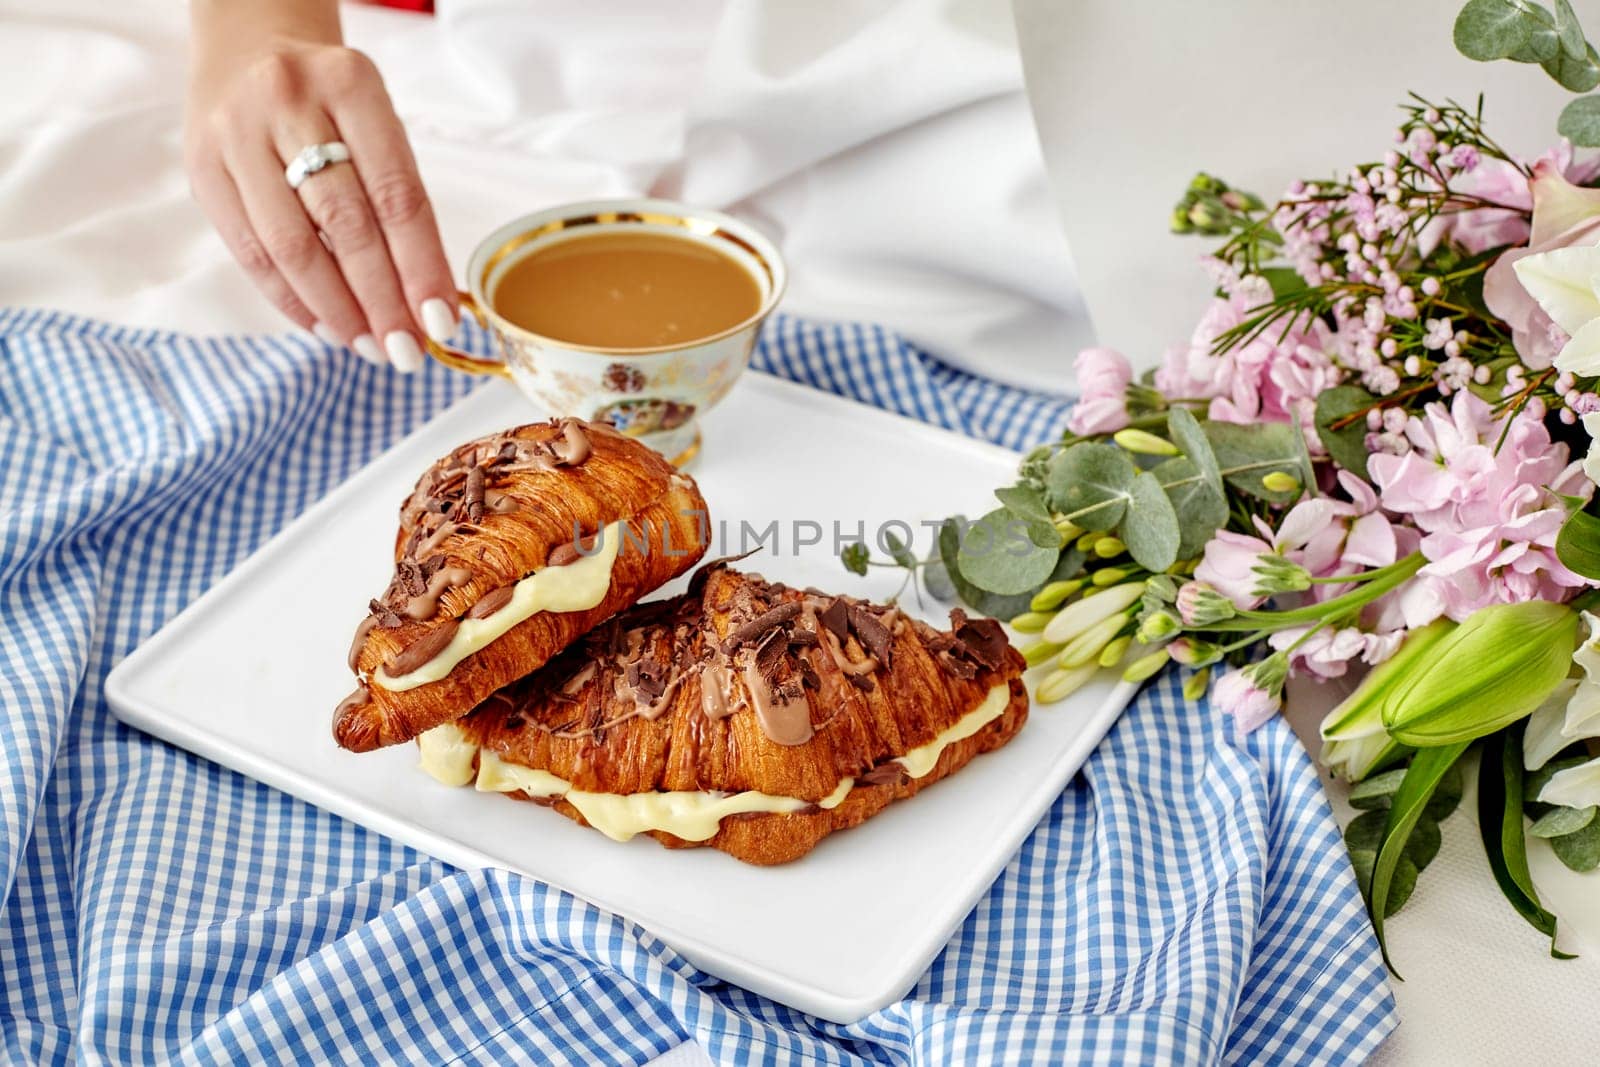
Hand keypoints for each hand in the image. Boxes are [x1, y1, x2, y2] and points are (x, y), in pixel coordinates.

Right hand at [184, 1, 455, 368]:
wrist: (247, 43)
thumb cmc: (329, 97)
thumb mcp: (375, 120)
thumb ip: (399, 197)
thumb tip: (428, 300)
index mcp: (352, 86)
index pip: (397, 196)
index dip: (422, 269)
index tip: (441, 324)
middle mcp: (289, 103)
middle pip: (346, 226)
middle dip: (382, 301)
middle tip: (407, 351)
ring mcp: (237, 135)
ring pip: (293, 246)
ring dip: (337, 311)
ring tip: (370, 347)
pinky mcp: (202, 169)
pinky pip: (250, 253)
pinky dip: (292, 300)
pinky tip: (324, 326)